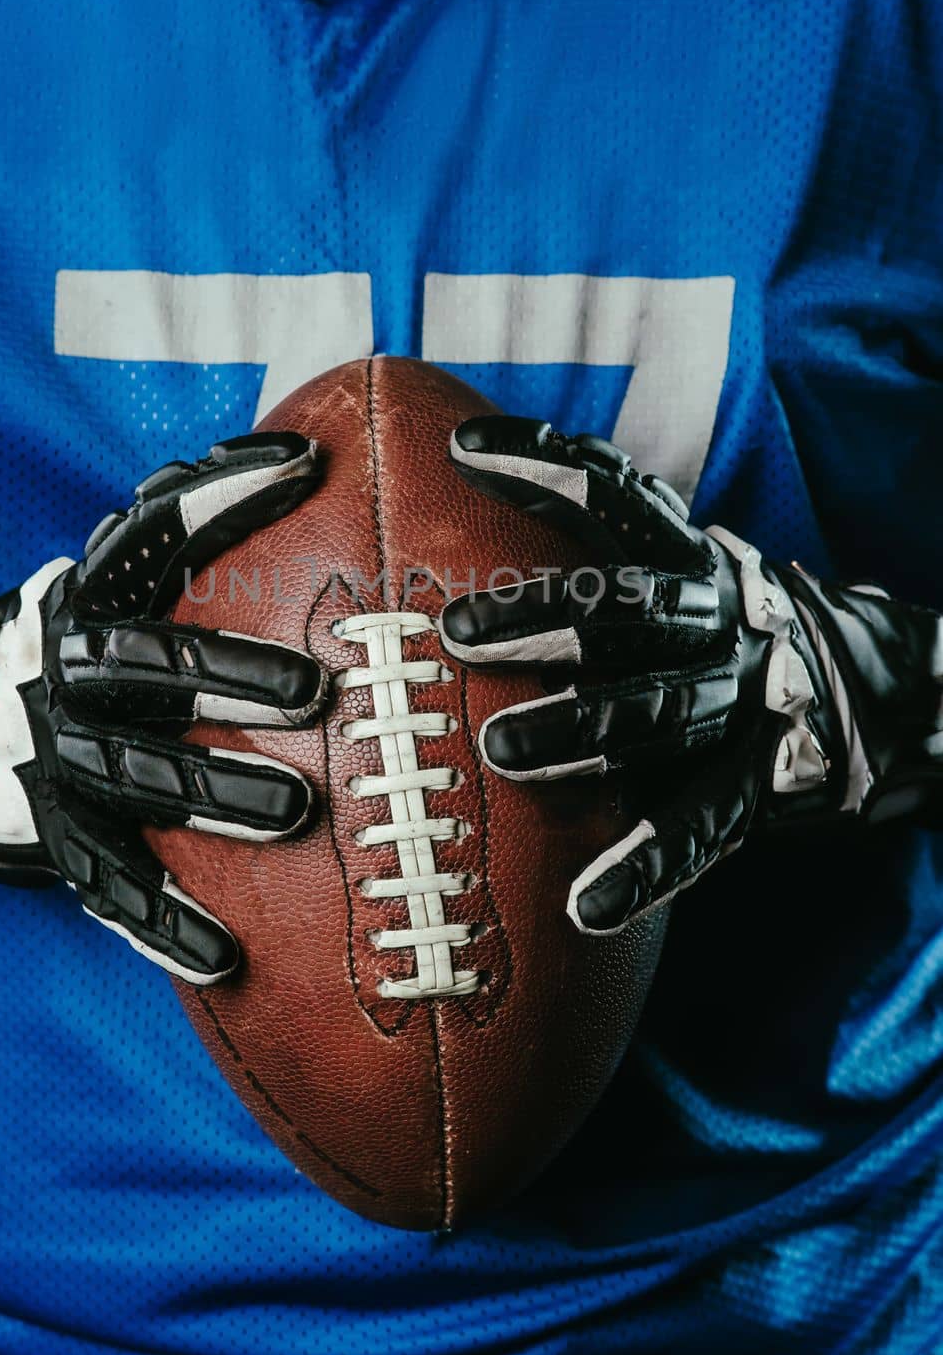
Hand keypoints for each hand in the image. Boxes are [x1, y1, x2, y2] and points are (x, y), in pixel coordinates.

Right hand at [0, 434, 324, 983]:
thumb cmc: (107, 643)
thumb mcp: (134, 584)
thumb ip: (203, 533)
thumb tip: (315, 457)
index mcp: (96, 596)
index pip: (155, 530)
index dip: (222, 495)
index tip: (302, 468)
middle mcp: (71, 672)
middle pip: (144, 665)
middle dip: (224, 675)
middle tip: (314, 690)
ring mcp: (62, 758)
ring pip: (136, 777)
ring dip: (213, 794)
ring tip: (297, 812)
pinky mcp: (63, 837)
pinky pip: (114, 889)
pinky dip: (165, 927)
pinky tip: (226, 957)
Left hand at [438, 418, 942, 934]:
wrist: (900, 695)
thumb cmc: (741, 635)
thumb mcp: (689, 578)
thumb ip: (603, 551)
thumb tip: (469, 499)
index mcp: (698, 562)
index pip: (618, 496)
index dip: (545, 463)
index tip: (461, 448)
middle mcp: (724, 619)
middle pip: (627, 607)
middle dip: (542, 618)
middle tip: (456, 630)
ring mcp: (749, 699)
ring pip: (656, 711)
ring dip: (577, 732)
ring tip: (499, 752)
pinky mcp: (769, 780)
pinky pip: (701, 825)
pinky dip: (644, 867)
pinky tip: (585, 906)